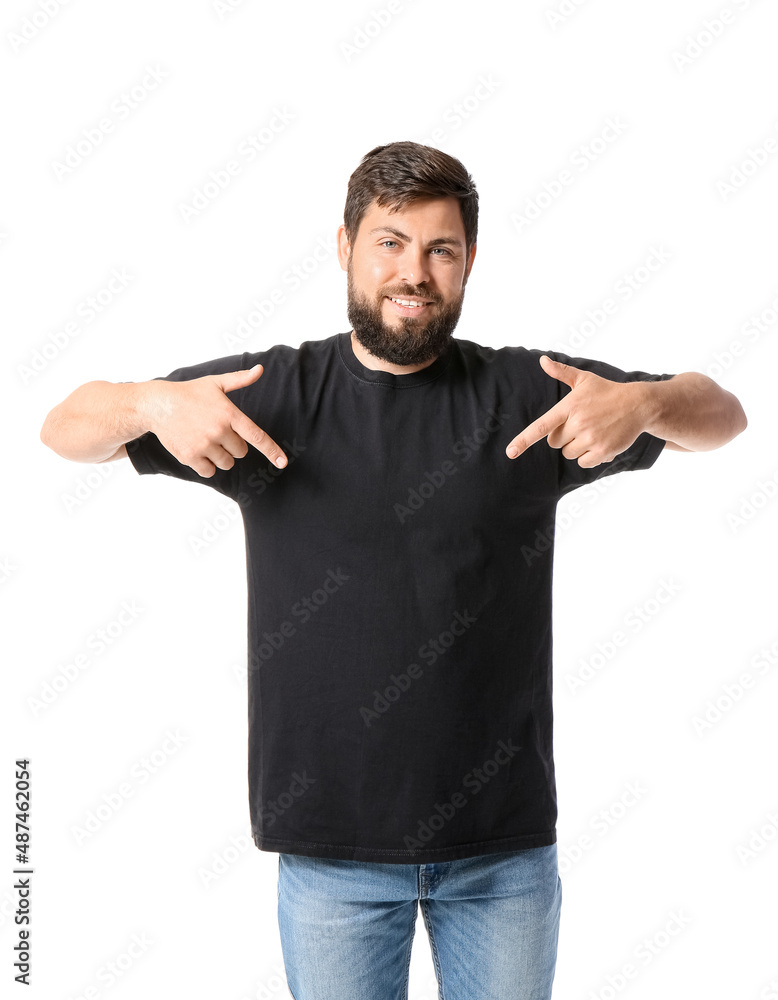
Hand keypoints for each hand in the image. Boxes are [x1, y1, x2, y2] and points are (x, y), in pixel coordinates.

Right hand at [141, 364, 286, 477]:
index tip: (282, 462)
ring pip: (226, 463)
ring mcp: (204, 444)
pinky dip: (206, 465)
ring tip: (204, 439)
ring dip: (219, 456)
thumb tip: (260, 369)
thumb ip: (240, 379)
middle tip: (215, 432)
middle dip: (232, 445)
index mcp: (229, 414)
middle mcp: (219, 430)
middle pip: (240, 452)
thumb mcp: (215, 383)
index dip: (272, 451)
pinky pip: (210, 471)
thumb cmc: (189, 393)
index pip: (257, 436)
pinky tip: (197, 449)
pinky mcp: (190, 456)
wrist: (158, 404)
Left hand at [505, 355, 644, 467]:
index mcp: (569, 407)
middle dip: (564, 437)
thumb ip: (561, 372)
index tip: (510, 452)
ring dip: (577, 447)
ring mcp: (591, 438)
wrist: (639, 405)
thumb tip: (542, 360)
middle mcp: (578, 423)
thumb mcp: (584, 379)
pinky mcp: (603, 451)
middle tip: (581, 424)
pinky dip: (590, 457)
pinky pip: (584, 462)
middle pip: (555, 443)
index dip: (524, 440)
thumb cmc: (607, 391)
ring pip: (569, 453)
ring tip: (593, 431)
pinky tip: (601, 442)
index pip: (542, 426)